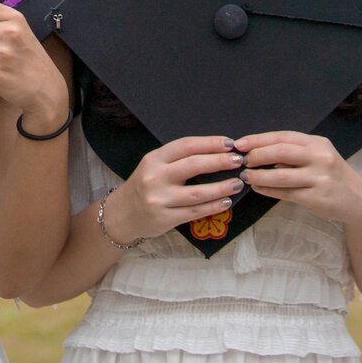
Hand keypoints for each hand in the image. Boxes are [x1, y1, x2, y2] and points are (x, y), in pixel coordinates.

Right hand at [102, 135, 246, 241]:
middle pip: (194, 166)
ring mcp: (159, 200)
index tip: (230, 144)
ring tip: (238, 183)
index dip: (210, 143)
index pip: (186, 146)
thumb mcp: (155, 165)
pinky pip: (194, 212)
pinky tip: (226, 202)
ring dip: (221, 187)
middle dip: (220, 162)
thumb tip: (218, 151)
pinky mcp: (164, 219)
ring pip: (197, 192)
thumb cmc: (145, 185)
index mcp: (154, 159)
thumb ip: (180, 159)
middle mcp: (155, 177)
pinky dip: (213, 206)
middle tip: (239, 161)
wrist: (122, 214)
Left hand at [236, 131, 361, 224]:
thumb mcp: (318, 157)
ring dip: (259, 175)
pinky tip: (258, 187)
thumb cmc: (331, 175)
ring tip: (246, 176)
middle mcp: (320, 156)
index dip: (259, 139)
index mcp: (317, 143)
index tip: (240, 143)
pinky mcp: (316, 197)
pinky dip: (268, 189)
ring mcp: (319, 177)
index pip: (283, 136)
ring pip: (281, 174)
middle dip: (257, 155)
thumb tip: (260, 153)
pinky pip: (285, 192)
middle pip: (281, 151)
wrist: (357, 199)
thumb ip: (295, 153)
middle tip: (242, 161)